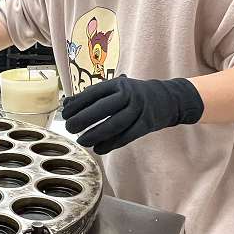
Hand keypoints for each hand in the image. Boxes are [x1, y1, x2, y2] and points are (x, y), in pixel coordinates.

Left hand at [62, 76, 203, 153]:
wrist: (168, 99)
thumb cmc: (133, 95)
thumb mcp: (116, 89)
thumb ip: (93, 96)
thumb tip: (67, 105)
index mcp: (118, 84)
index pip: (94, 93)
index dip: (78, 104)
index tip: (65, 113)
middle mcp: (129, 95)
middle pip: (103, 108)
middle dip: (84, 119)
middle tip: (69, 128)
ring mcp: (139, 110)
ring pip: (114, 124)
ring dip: (96, 134)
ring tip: (82, 141)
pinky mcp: (146, 124)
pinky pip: (126, 136)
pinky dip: (111, 144)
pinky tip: (98, 149)